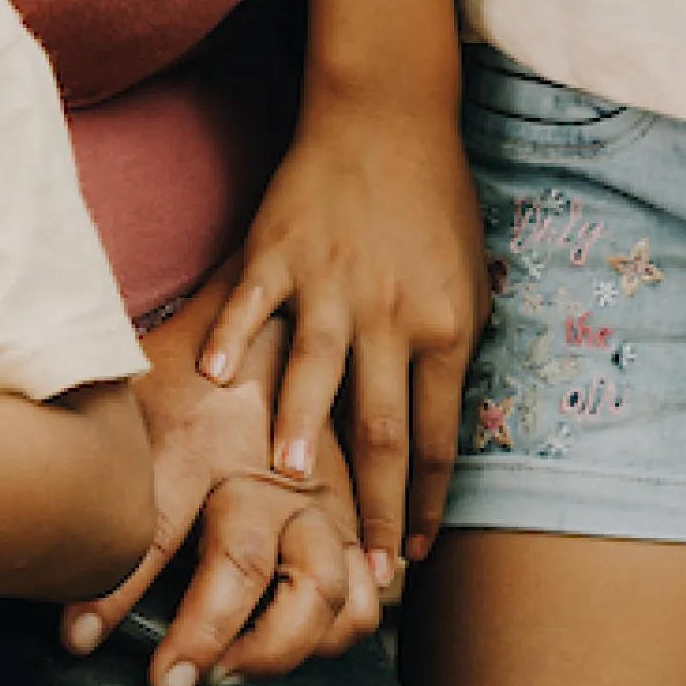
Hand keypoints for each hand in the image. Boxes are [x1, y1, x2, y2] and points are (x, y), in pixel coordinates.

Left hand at [62, 285, 380, 685]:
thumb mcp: (132, 390)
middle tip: (167, 681)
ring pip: (319, 589)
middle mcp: (263, 473)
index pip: (150, 526)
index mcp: (197, 439)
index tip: (76, 640)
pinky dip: (339, 634)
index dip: (110, 591)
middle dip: (200, 635)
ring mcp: (317, 499)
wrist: (273, 321)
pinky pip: (363, 595)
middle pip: (240, 565)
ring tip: (228, 675)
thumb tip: (21, 498)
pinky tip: (296, 654)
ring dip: (276, 648)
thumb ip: (92, 443)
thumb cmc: (184, 366)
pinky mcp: (350, 517)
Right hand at [202, 90, 481, 579]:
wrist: (390, 117)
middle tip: (358, 567)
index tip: (411, 560)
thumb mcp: (471, 282)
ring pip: (317, 369)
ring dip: (301, 427)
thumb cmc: (434, 205)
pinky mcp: (280, 250)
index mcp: (445, 328)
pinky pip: (254, 302)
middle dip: (372, 504)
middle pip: (381, 427)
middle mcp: (392, 314)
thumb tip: (439, 434)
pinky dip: (234, 337)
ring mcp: (332, 282)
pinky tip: (213, 377)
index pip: (436, 438)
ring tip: (286, 479)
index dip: (425, 505)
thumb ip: (453, 353)